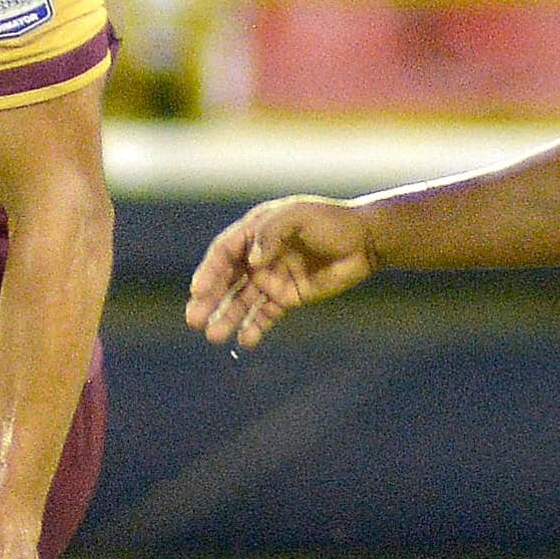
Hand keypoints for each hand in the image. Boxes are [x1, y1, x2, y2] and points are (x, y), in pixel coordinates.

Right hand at [185, 196, 375, 348]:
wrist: (366, 242)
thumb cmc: (332, 222)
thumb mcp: (298, 217)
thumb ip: (271, 234)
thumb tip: (251, 262)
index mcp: (255, 232)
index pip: (224, 253)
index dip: (209, 271)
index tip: (199, 290)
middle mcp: (258, 257)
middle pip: (226, 280)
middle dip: (208, 300)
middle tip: (193, 319)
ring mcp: (272, 278)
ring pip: (241, 302)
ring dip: (226, 318)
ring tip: (213, 336)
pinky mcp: (288, 297)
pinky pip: (265, 315)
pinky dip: (254, 328)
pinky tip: (245, 341)